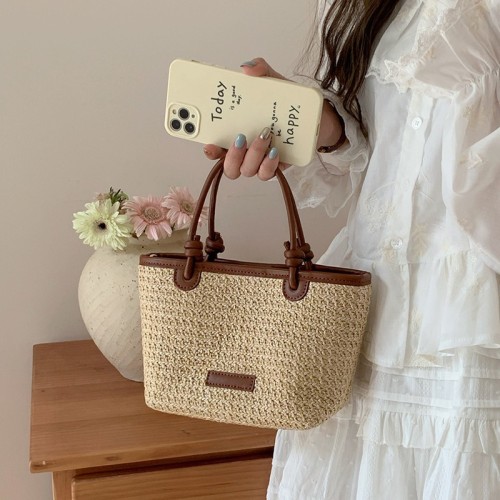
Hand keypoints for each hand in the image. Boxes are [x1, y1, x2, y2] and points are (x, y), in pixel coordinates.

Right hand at [203, 58, 288, 180]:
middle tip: (240, 137)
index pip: (215, 149)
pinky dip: (269, 164)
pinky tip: (274, 151)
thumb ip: (260, 70)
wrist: (312, 117)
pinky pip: (267, 174)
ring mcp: (259, 162)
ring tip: (265, 135)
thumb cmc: (284, 102)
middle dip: (232, 155)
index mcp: (234, 134)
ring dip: (253, 154)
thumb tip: (247, 68)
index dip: (210, 150)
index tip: (209, 145)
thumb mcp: (272, 82)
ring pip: (247, 170)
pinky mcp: (276, 167)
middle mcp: (244, 153)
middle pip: (229, 167)